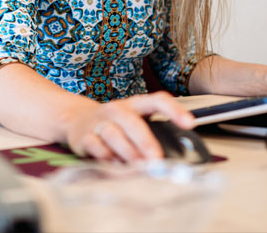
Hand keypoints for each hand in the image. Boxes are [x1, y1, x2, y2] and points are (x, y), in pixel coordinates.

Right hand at [64, 91, 194, 161]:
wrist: (76, 119)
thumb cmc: (115, 123)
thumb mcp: (134, 120)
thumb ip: (152, 132)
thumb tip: (176, 153)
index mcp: (135, 104)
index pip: (157, 100)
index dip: (174, 110)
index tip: (189, 123)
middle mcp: (117, 110)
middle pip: (132, 122)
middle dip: (146, 142)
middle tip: (157, 159)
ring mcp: (99, 122)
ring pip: (113, 135)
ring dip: (127, 152)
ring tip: (139, 167)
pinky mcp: (84, 137)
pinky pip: (96, 147)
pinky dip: (107, 158)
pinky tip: (116, 165)